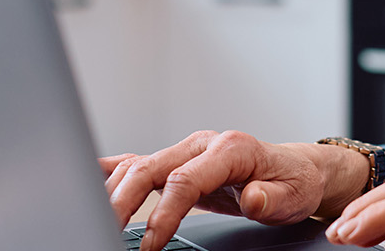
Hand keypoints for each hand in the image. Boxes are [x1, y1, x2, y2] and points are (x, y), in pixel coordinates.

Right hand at [101, 131, 336, 250]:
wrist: (296, 169)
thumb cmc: (293, 183)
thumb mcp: (293, 196)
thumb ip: (271, 198)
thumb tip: (253, 197)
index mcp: (230, 149)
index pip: (185, 180)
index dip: (163, 213)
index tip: (151, 244)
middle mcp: (202, 145)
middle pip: (149, 168)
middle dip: (122, 202)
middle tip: (106, 233)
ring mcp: (187, 150)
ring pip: (137, 165)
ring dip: (112, 191)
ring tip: (95, 220)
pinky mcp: (177, 162)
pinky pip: (138, 162)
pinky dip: (111, 170)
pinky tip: (87, 178)